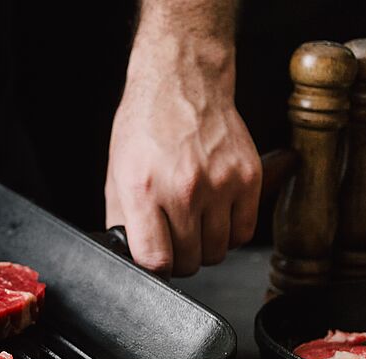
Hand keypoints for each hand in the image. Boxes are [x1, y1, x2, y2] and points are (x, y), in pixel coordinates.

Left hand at [105, 36, 261, 277]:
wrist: (183, 84)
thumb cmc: (146, 128)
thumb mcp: (117, 174)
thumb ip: (122, 219)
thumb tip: (131, 255)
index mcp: (143, 190)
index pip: (155, 260)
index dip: (154, 268)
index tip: (155, 261)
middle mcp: (183, 189)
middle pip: (189, 261)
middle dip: (179, 259)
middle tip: (174, 241)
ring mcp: (220, 184)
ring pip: (217, 252)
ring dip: (204, 248)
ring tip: (194, 226)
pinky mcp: (248, 178)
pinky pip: (243, 233)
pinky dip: (229, 234)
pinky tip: (215, 218)